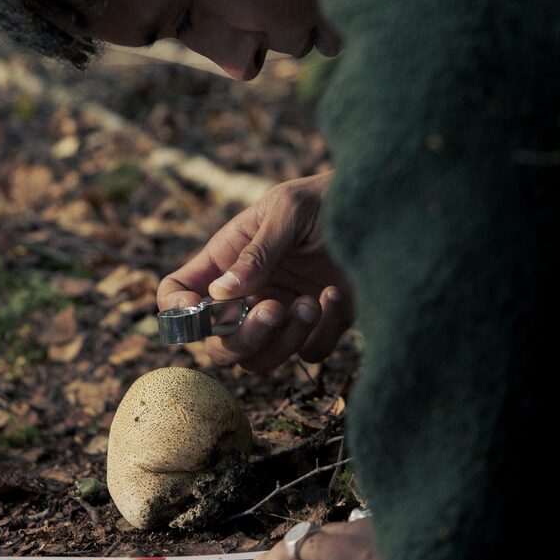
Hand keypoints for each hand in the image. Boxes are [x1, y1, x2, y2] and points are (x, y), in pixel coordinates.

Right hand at [156, 173, 352, 372]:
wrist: (382, 209)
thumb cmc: (326, 198)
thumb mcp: (288, 210)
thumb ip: (256, 252)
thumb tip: (219, 295)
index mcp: (227, 258)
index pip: (179, 292)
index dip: (176, 310)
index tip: (199, 311)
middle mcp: (248, 292)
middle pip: (217, 344)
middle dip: (240, 338)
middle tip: (274, 309)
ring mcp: (282, 314)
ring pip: (257, 362)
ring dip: (282, 341)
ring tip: (311, 302)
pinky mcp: (319, 328)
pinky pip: (308, 355)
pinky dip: (321, 334)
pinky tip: (336, 295)